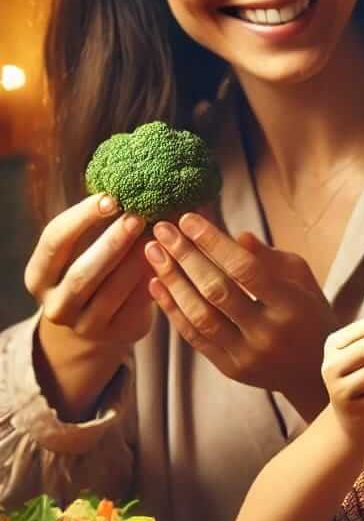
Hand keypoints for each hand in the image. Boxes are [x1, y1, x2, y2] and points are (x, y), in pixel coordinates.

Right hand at [26, 194, 151, 347]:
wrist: (100, 322)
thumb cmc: (93, 271)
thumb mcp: (81, 251)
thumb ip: (96, 227)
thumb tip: (132, 187)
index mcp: (39, 276)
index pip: (55, 241)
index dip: (82, 218)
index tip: (111, 198)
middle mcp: (56, 305)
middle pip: (83, 272)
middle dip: (113, 242)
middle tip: (138, 216)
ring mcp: (85, 325)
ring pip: (113, 291)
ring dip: (137, 261)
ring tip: (160, 235)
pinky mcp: (118, 334)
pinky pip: (137, 304)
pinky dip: (152, 279)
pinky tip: (168, 259)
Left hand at [145, 213, 339, 416]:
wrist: (316, 371)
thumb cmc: (310, 314)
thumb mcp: (301, 279)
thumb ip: (269, 258)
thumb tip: (237, 236)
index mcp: (291, 306)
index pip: (245, 269)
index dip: (213, 242)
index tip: (188, 219)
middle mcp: (268, 333)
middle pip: (216, 290)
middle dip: (185, 256)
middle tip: (162, 229)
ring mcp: (247, 355)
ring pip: (199, 315)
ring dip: (172, 281)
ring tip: (153, 253)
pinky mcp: (231, 369)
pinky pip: (194, 337)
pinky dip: (172, 309)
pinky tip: (157, 284)